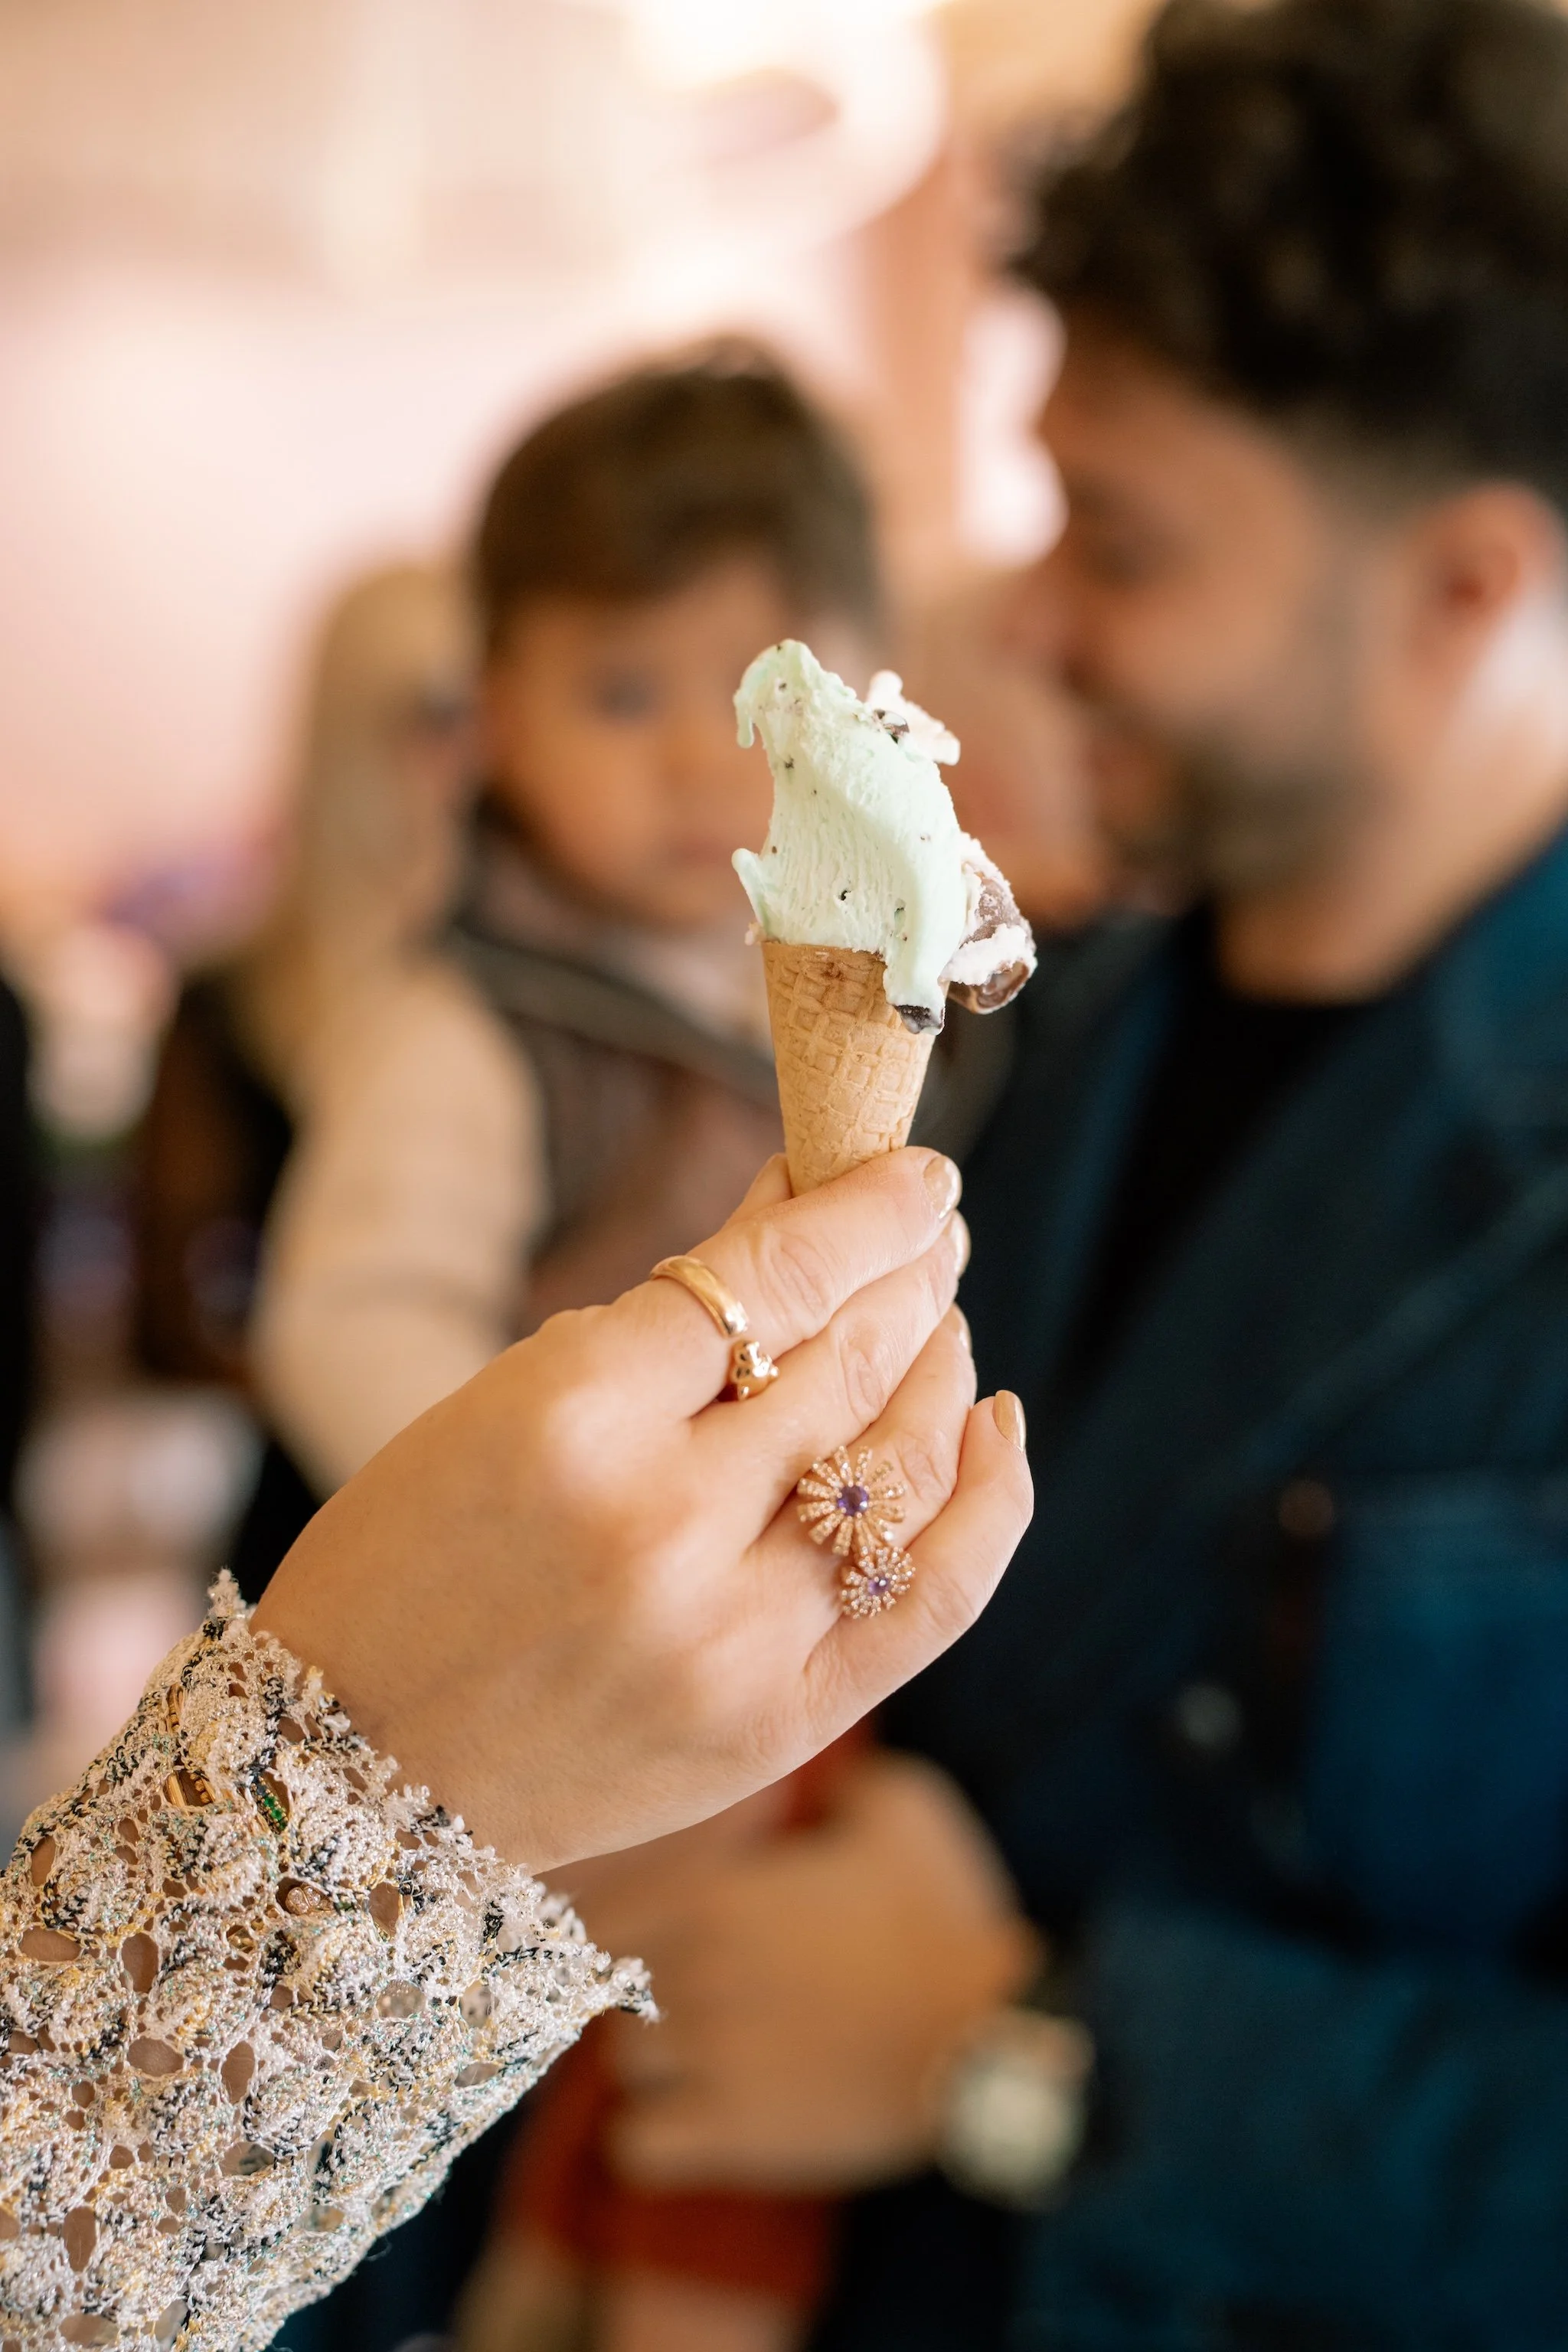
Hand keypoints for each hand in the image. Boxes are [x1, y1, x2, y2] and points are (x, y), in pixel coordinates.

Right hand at [253, 1150, 1031, 1870]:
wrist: (355, 1767)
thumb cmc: (412, 1560)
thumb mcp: (503, 1402)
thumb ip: (660, 1321)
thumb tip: (798, 1209)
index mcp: (570, 1419)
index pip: (768, 1278)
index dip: (860, 1209)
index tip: (911, 1171)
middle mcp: (663, 1524)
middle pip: (848, 1359)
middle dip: (910, 1273)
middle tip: (933, 1230)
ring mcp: (732, 1636)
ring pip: (901, 1463)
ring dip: (943, 1364)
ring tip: (944, 1317)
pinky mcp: (780, 1724)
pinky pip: (936, 1594)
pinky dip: (988, 1499)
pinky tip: (993, 1424)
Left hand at [610, 1752, 1039, 2192]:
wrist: (991, 2032)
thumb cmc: (944, 1914)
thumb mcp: (901, 1809)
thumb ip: (841, 1780)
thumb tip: (821, 1765)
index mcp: (715, 1892)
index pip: (597, 1902)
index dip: (617, 1911)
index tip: (651, 1921)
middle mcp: (693, 1969)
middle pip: (608, 1981)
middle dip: (644, 1982)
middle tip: (691, 1983)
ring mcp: (708, 2055)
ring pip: (622, 2061)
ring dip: (655, 2059)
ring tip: (708, 2048)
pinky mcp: (732, 2134)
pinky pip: (638, 2145)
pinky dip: (657, 2137)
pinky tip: (700, 2117)